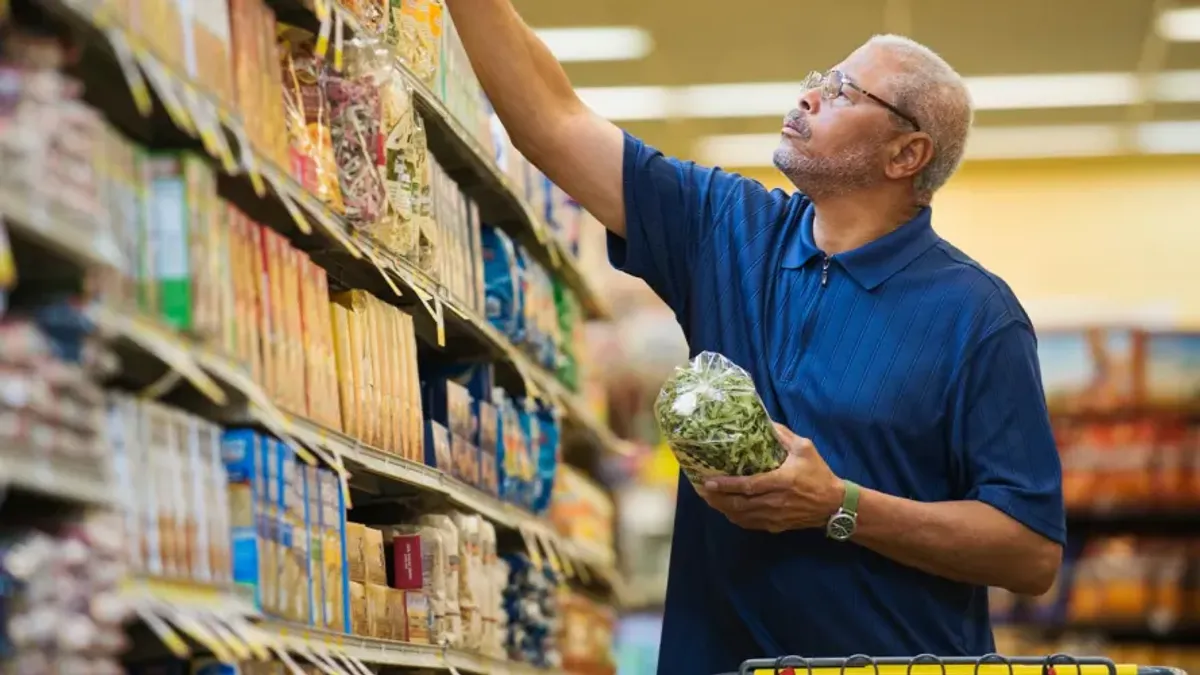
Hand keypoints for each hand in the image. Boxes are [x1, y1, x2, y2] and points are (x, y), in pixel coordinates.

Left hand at [697, 423, 844, 532]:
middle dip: (717, 499)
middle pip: (738, 505)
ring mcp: (774, 517)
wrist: (834, 505)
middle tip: (702, 490)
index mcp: (781, 481)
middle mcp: (774, 502)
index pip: (748, 486)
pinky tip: (726, 509)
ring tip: (708, 498)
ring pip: (741, 517)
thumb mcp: (805, 449)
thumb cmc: (819, 474)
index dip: (726, 485)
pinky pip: (749, 524)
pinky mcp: (775, 526)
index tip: (708, 481)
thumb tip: (764, 420)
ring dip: (722, 508)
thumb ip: (783, 435)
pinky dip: (734, 518)